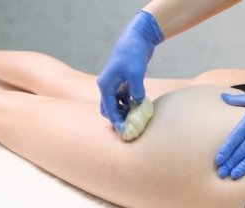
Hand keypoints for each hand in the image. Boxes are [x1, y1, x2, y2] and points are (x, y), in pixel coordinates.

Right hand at [97, 11, 162, 133]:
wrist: (137, 37)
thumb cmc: (132, 53)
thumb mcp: (136, 74)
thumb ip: (136, 92)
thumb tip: (139, 104)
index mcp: (105, 85)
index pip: (109, 109)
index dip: (116, 121)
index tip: (125, 132)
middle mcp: (107, 85)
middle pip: (109, 108)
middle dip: (118, 118)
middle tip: (130, 127)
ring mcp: (116, 83)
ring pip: (116, 104)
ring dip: (124, 112)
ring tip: (136, 119)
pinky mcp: (124, 81)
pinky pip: (124, 98)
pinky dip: (129, 104)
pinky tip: (139, 107)